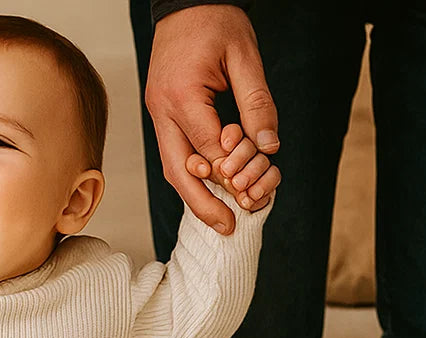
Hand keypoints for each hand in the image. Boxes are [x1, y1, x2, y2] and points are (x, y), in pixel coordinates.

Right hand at [145, 6, 277, 233]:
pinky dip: (189, 177)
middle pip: (179, 170)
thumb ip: (257, 102)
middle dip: (203, 203)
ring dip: (193, 197)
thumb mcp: (246, 56)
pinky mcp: (160, 115)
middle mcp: (163, 110)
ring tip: (217, 219)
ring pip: (172, 168)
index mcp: (182, 95)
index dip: (232, 172)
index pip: (209, 147)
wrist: (185, 2)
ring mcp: (157, 114)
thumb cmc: (217, 23)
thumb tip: (268, 146)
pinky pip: (173, 155)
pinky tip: (207, 193)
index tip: (252, 192)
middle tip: (227, 227)